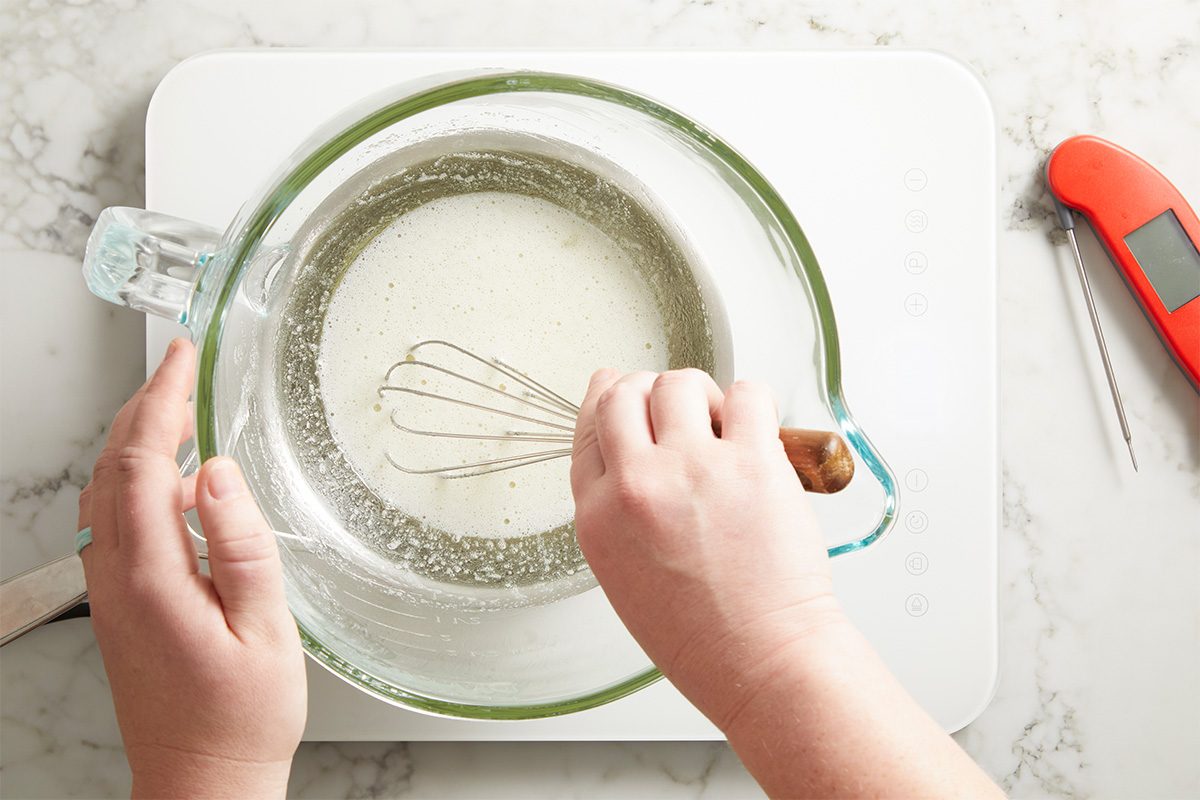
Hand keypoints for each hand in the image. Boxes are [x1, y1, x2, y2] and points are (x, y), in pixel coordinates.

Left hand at [78, 339, 305, 798]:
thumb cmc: (241, 716)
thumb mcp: (265, 628)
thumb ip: (239, 545)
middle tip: (179, 365)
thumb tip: (215, 472)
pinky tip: (166, 475)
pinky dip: (134, 477)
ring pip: (105, 493)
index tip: (182, 358)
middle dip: (143, 407)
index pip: (140, 464)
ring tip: (173, 405)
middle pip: (111, 469)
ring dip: (135, 439)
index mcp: (151, 578)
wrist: (202, 781)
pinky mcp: (118, 606)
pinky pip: (112, 521)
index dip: (161, 402)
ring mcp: (110, 594)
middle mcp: (115, 581)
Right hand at [569, 368, 843, 728]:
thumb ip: (616, 510)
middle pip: (624, 394)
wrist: (761, 662)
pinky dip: (752, 402)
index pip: (587, 428)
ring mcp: (692, 469)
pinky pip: (747, 393)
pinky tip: (758, 430)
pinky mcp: (751, 463)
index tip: (620, 390)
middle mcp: (636, 485)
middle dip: (649, 390)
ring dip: (701, 395)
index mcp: (598, 516)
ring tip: (722, 426)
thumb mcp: (623, 574)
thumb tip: (630, 452)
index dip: (607, 400)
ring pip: (681, 384)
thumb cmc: (701, 634)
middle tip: (679, 410)